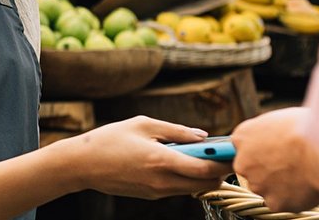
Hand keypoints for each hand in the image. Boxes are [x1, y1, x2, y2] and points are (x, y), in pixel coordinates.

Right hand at [55, 116, 231, 199]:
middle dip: (219, 171)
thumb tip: (202, 136)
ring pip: (194, 189)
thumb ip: (176, 130)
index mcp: (161, 161)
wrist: (83, 165)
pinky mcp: (151, 195)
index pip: (205, 169)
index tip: (235, 151)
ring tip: (204, 156)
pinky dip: (188, 178)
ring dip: (204, 176)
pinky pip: (178, 189)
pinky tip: (183, 163)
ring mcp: (157, 191)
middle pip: (205, 184)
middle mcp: (162, 181)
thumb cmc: (110, 139)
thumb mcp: (143, 124)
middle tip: (225, 154)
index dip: (224, 162)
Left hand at [231, 108, 318, 211]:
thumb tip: (274, 135)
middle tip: (291, 163)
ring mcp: (258, 185)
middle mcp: (243, 162)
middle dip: (268, 169)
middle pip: (252, 169)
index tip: (275, 149)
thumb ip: (269, 130)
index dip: (262, 148)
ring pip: (267, 187)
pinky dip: (293, 198)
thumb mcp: (280, 117)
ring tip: (303, 173)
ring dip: (281, 184)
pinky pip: (283, 202)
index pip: (243, 146)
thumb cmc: (308, 128)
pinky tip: (306, 186)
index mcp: (242, 136)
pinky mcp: (274, 203)